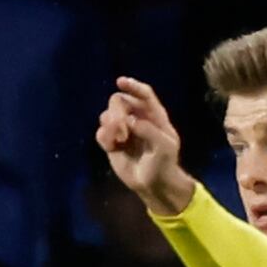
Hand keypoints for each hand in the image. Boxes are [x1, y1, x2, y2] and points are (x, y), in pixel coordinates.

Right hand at [96, 78, 199, 217]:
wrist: (154, 184)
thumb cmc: (164, 164)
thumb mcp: (165, 147)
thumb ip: (149, 130)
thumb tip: (129, 120)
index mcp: (154, 115)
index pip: (143, 94)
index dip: (132, 86)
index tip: (120, 82)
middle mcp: (137, 118)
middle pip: (118, 100)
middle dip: (116, 111)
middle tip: (121, 127)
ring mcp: (123, 129)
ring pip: (106, 115)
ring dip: (109, 125)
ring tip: (120, 139)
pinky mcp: (112, 142)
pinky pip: (101, 132)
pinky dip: (104, 137)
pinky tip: (112, 147)